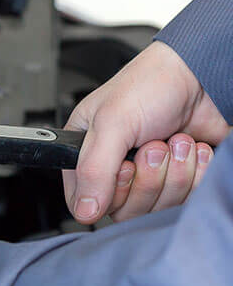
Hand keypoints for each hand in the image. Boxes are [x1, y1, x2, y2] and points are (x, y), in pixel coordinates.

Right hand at [64, 41, 230, 223]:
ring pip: (156, 207)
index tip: (124, 168)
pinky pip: (186, 200)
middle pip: (124, 210)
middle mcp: (114, 170)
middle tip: (153, 146)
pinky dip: (195, 173)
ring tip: (175, 140)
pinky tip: (192, 149)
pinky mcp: (177, 180)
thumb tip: (84, 210)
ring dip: (175, 172)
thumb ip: (92, 169)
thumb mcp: (112, 123)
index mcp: (86, 156)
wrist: (202, 75)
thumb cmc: (152, 85)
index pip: (84, 203)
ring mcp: (148, 178)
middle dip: (148, 179)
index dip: (108, 194)